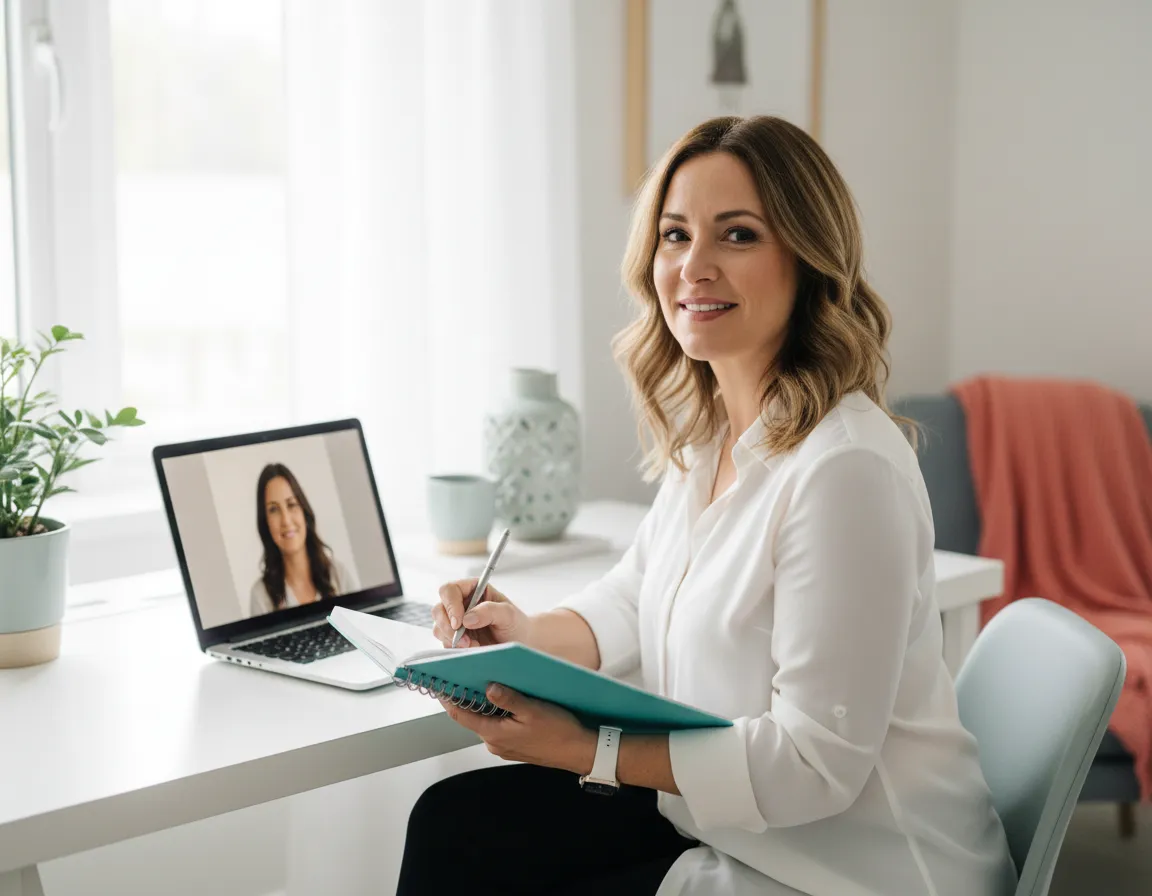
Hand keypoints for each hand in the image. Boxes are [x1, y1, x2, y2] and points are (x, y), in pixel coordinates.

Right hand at [432, 578, 532, 648]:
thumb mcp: (508, 614)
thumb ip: (490, 611)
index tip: (459, 622)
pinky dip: (455, 648)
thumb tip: (467, 618)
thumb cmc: (516, 624)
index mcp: (472, 589)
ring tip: (474, 646)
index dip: (451, 605)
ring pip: (438, 627)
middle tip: (464, 640)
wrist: (519, 644)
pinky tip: (473, 649)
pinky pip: (444, 642)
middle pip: (439, 609)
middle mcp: (460, 603)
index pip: (450, 590)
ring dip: (452, 639)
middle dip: (448, 626)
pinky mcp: (455, 638)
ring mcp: (456, 621)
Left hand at [440, 683, 595, 773]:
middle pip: (472, 717)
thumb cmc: (559, 732)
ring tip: (487, 682)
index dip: (448, 698)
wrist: (579, 750)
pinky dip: (497, 712)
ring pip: (486, 720)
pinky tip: (506, 699)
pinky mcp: (513, 745)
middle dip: (468, 697)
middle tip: (466, 675)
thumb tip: (488, 687)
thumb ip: (508, 698)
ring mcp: (504, 746)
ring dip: (484, 704)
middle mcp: (494, 743)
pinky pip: (498, 725)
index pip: (460, 716)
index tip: (441, 683)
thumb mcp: (533, 710)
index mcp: (494, 734)